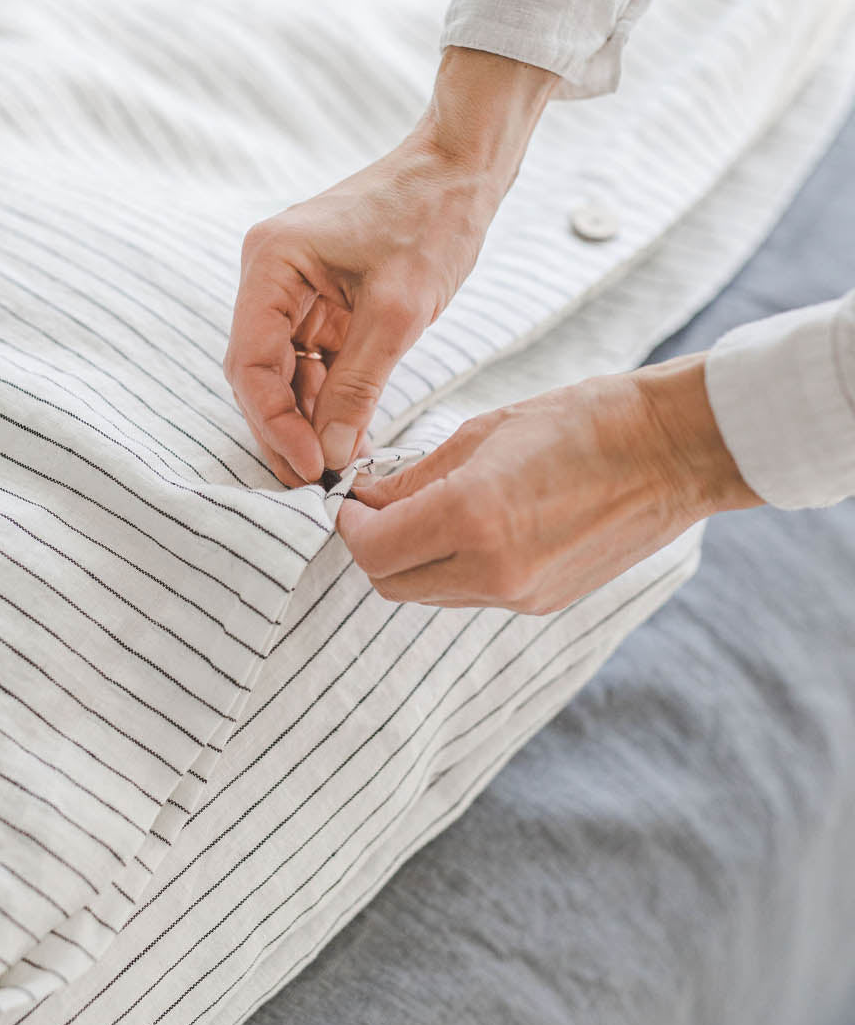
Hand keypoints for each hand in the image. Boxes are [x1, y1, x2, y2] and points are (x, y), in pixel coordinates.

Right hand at [223, 48, 557, 486]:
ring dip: (308, 421)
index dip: (273, 423)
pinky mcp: (325, 302)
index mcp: (271, 263)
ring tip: (336, 469)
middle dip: (285, 430)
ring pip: (286, 374)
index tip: (309, 468)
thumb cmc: (431, 219)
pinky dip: (330, 399)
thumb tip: (330, 452)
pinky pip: (315, 362)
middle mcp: (271, 275)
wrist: (465, 169)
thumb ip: (358, 385)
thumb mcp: (398, 312)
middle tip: (315, 485)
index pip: (249, 362)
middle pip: (260, 373)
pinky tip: (350, 437)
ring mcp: (296, 289)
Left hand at [335, 354, 762, 612]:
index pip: (372, 550)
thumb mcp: (484, 433)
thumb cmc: (584, 422)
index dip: (350, 525)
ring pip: (430, 594)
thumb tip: (366, 498)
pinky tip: (471, 527)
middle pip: (392, 584)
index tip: (352, 499)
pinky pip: (472, 595)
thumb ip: (415, 476)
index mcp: (471, 518)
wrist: (675, 451)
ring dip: (412, 560)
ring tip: (426, 512)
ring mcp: (521, 595)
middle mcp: (493, 571)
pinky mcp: (544, 603)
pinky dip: (454, 568)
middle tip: (378, 507)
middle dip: (373, 547)